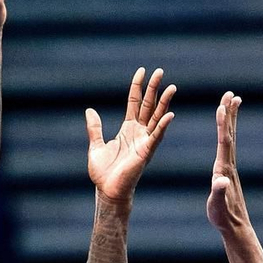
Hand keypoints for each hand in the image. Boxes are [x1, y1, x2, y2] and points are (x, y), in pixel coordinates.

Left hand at [86, 66, 175, 205]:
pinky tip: (171, 114)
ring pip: (157, 118)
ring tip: (172, 87)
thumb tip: (90, 110)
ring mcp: (144, 142)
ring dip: (164, 103)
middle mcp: (139, 133)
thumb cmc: (104, 173)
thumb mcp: (96, 145)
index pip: (135, 102)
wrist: (108, 192)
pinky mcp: (146, 153)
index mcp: (128, 129)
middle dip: (154, 88)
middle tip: (160, 71)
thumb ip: (95, 128)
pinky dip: (163, 126)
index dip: (138, 86)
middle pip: (149, 105)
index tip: (142, 71)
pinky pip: (156, 136)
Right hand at [206, 91, 249, 232]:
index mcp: (223, 169)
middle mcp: (228, 164)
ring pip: (230, 137)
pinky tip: (227, 130)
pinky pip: (228, 145)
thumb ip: (218, 192)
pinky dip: (227, 133)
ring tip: (233, 101)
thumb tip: (220, 181)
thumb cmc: (223, 217)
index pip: (224, 142)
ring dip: (231, 119)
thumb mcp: (217, 206)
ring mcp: (229, 167)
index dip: (223, 124)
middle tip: (231, 94)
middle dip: (230, 114)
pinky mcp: (228, 171)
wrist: (235, 227)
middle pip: (230, 133)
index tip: (222, 106)